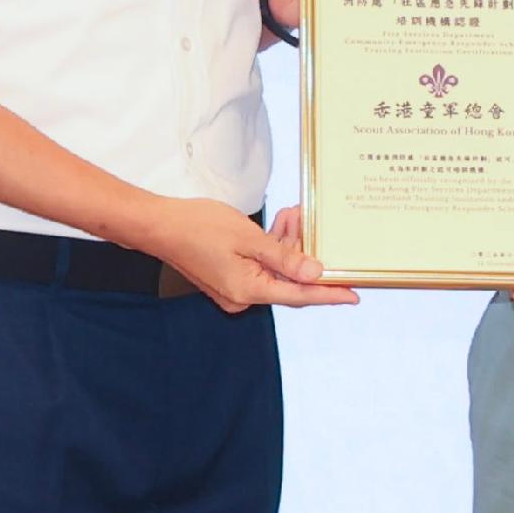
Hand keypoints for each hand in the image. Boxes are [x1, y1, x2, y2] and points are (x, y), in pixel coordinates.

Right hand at [144, 198, 357, 312]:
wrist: (158, 226)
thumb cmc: (198, 226)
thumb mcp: (248, 238)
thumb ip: (284, 257)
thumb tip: (315, 274)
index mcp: (248, 290)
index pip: (300, 295)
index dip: (329, 294)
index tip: (355, 295)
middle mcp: (242, 296)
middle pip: (288, 281)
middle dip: (304, 254)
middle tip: (314, 225)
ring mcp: (234, 289)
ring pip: (274, 271)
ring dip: (287, 246)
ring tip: (293, 215)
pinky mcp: (228, 278)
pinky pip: (259, 267)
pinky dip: (271, 249)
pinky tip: (278, 225)